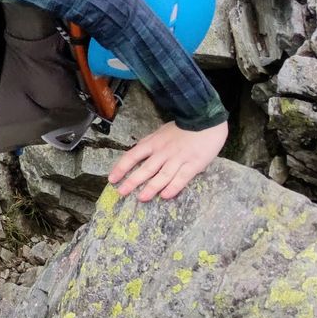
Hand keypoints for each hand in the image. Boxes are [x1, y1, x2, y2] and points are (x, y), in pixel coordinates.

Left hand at [108, 120, 228, 202]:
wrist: (204, 119)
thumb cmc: (182, 128)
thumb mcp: (160, 132)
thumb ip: (150, 144)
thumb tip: (138, 153)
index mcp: (152, 143)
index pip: (132, 156)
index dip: (121, 168)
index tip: (112, 179)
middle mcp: (162, 152)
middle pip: (145, 168)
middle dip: (132, 181)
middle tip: (122, 192)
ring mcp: (178, 159)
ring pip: (162, 175)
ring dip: (151, 188)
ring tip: (141, 198)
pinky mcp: (194, 164)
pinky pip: (181, 178)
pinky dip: (173, 187)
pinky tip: (165, 196)